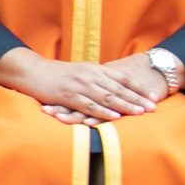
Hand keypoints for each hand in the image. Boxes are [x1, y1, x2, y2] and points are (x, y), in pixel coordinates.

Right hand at [0, 48, 160, 125]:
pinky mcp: (68, 95)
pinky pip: (88, 104)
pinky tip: (114, 116)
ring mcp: (79, 85)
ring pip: (106, 96)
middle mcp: (89, 75)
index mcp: (94, 68)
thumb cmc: (55, 74)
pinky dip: (102, 111)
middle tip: (153, 107)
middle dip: (137, 98)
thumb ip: (95, 78)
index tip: (152, 96)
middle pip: (118, 88)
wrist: (31, 71)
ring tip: (139, 112)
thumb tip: (112, 86)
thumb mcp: (79, 71)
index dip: (138, 87)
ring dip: (125, 105)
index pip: (121, 77)